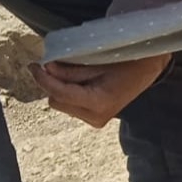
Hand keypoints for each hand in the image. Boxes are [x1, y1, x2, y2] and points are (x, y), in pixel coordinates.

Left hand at [28, 55, 170, 127]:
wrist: (148, 69)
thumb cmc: (126, 61)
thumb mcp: (97, 61)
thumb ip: (71, 69)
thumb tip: (46, 69)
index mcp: (99, 103)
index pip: (60, 93)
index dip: (43, 79)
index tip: (33, 65)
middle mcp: (96, 117)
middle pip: (56, 101)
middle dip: (53, 83)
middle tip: (59, 65)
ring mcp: (96, 121)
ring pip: (62, 104)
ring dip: (61, 88)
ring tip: (77, 74)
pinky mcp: (95, 119)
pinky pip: (70, 106)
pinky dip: (69, 93)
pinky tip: (82, 83)